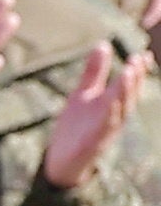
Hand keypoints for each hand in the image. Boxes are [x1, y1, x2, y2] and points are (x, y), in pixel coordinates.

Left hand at [44, 41, 146, 190]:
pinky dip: (109, 115)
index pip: (129, 85)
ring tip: (128, 73)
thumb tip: (103, 44)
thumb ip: (94, 72)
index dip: (138, 71)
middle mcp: (114, 116)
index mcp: (113, 103)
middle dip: (135, 78)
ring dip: (126, 92)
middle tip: (138, 59)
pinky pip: (104, 128)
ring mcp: (105, 130)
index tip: (145, 54)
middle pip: (129, 96)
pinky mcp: (93, 143)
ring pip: (120, 110)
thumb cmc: (76, 126)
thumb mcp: (83, 95)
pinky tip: (109, 103)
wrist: (60, 161)